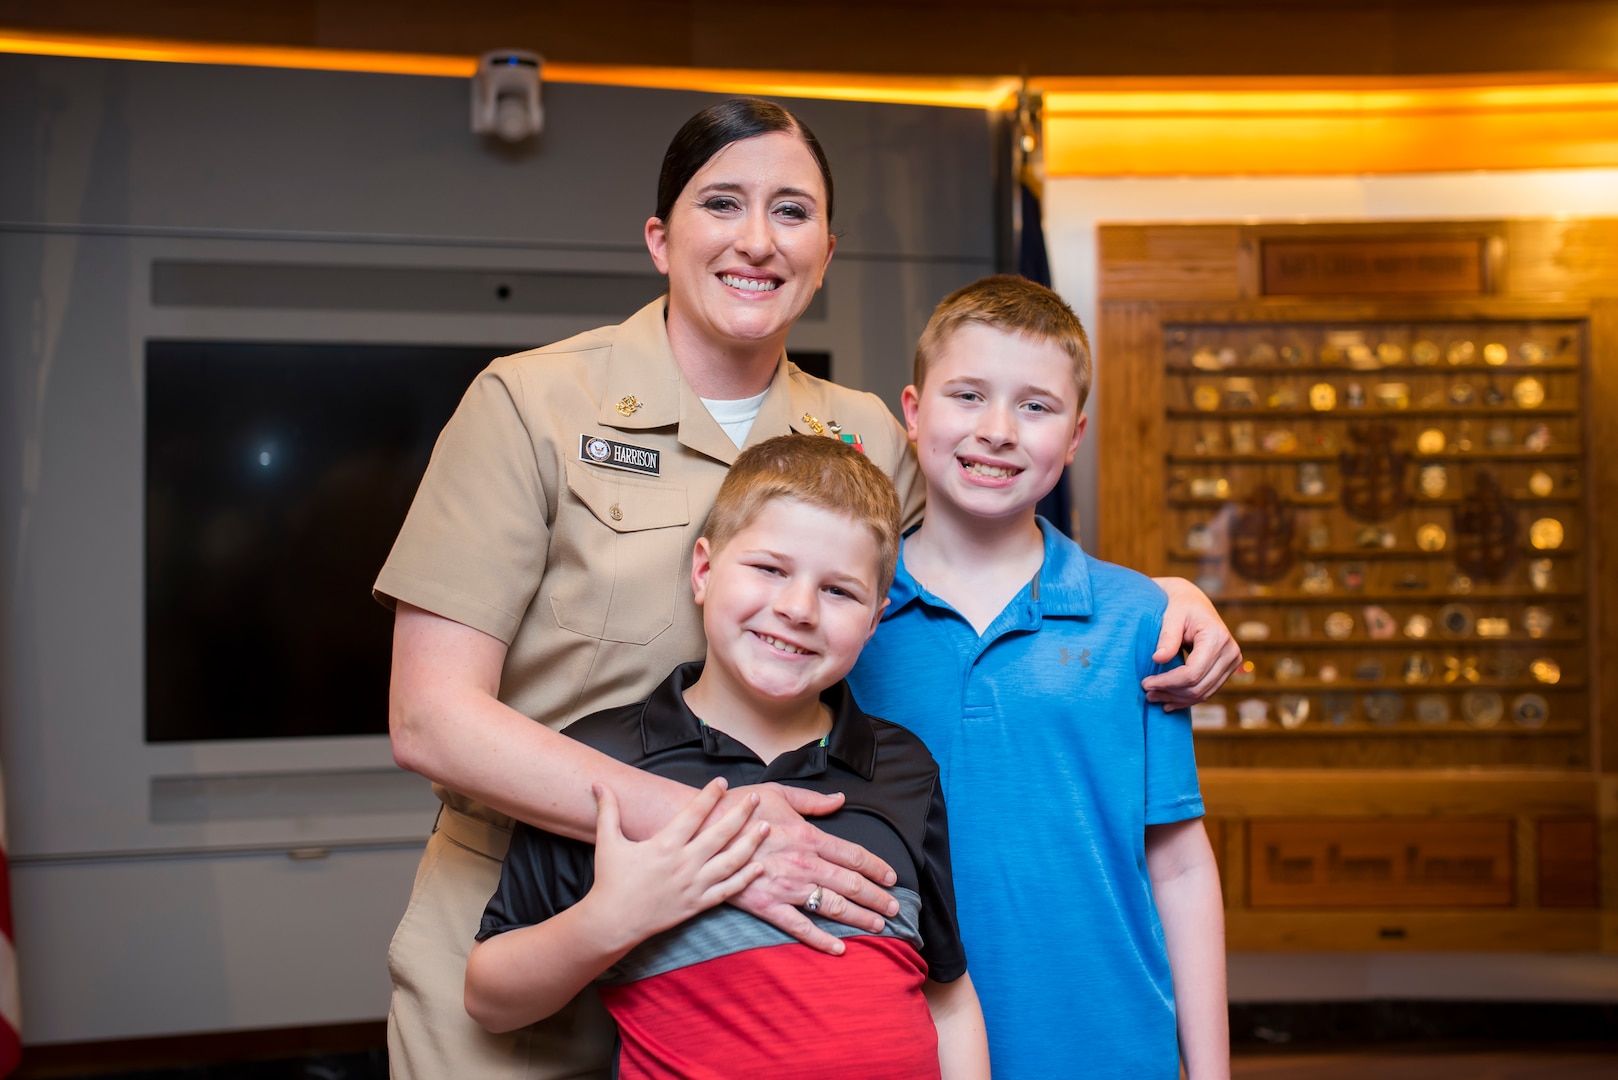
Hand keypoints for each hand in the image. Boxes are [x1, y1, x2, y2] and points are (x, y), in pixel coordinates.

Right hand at [584, 778, 766, 949]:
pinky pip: (727, 891)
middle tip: (754, 798)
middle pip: (720, 834)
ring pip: (731, 862)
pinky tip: (759, 867)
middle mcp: (684, 863)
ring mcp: (693, 885)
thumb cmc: (610, 880)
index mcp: (664, 845)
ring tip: (766, 828)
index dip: (709, 796)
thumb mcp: (608, 842)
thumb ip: (608, 811)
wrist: (613, 921)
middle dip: (740, 813)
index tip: (722, 782)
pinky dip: (745, 879)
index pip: (693, 814)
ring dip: (751, 843)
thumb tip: (598, 783)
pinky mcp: (698, 904)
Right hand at [717, 783, 899, 954]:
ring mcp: (787, 886)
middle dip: (877, 898)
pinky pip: (800, 927)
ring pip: (833, 906)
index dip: (877, 868)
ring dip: (859, 917)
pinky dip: (822, 940)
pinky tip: (840, 949)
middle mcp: (804, 863)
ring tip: (879, 926)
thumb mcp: (779, 793)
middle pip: (851, 884)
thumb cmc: (740, 808)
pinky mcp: (767, 905)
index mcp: (809, 836)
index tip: (892, 878)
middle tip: (895, 909)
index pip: (854, 855)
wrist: (703, 831)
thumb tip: (841, 799)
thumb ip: (813, 801)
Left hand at [1145, 576, 1240, 710]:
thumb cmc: (1179, 606)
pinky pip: (1208, 691)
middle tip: (1147, 693)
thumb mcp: (1171, 616)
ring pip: (1204, 693)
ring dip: (1177, 699)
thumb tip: (1158, 659)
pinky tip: (1169, 702)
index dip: (1167, 682)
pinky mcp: (1228, 669)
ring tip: (1154, 697)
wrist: (1194, 602)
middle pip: (1198, 686)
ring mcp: (1232, 662)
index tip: (1145, 683)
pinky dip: (1188, 699)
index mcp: (1217, 638)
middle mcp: (1230, 652)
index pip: (1192, 673)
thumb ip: (1166, 637)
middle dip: (1170, 692)